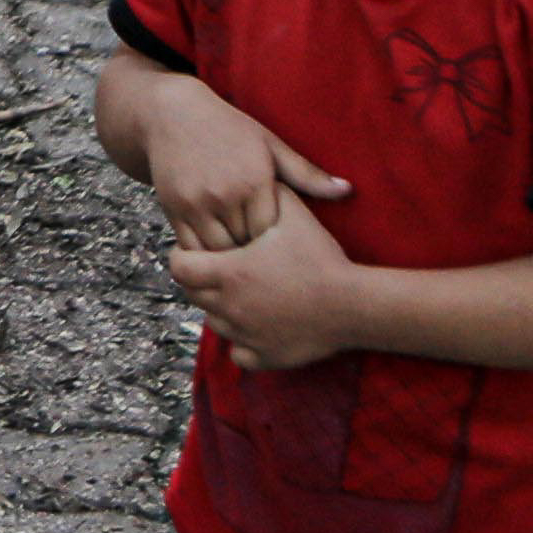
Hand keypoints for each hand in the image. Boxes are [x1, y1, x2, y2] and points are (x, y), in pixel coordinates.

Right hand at [132, 72, 355, 255]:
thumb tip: (348, 190)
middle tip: (265, 257)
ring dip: (230, 256)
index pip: (273, 232)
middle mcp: (224, 195)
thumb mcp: (270, 145)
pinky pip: (191, 246)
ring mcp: (195, 203)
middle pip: (247, 245)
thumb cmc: (228, 128)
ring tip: (240, 256)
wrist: (171, 114)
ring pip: (219, 251)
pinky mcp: (173, 208)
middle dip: (255, 253)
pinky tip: (215, 249)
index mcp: (254, 181)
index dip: (278, 240)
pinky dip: (204, 253)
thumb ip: (307, 174)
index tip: (282, 242)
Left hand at [171, 197, 374, 372]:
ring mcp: (245, 336)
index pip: (178, 267)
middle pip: (192, 295)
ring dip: (221, 309)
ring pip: (214, 322)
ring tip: (245, 293)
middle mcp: (229, 307)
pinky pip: (238, 353)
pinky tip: (258, 324)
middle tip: (223, 269)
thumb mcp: (293, 215)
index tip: (201, 251)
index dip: (183, 256)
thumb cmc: (321, 258)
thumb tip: (256, 175)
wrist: (354, 305)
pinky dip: (242, 341)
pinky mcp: (264, 357)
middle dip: (201, 280)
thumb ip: (268, 193)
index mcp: (229, 273)